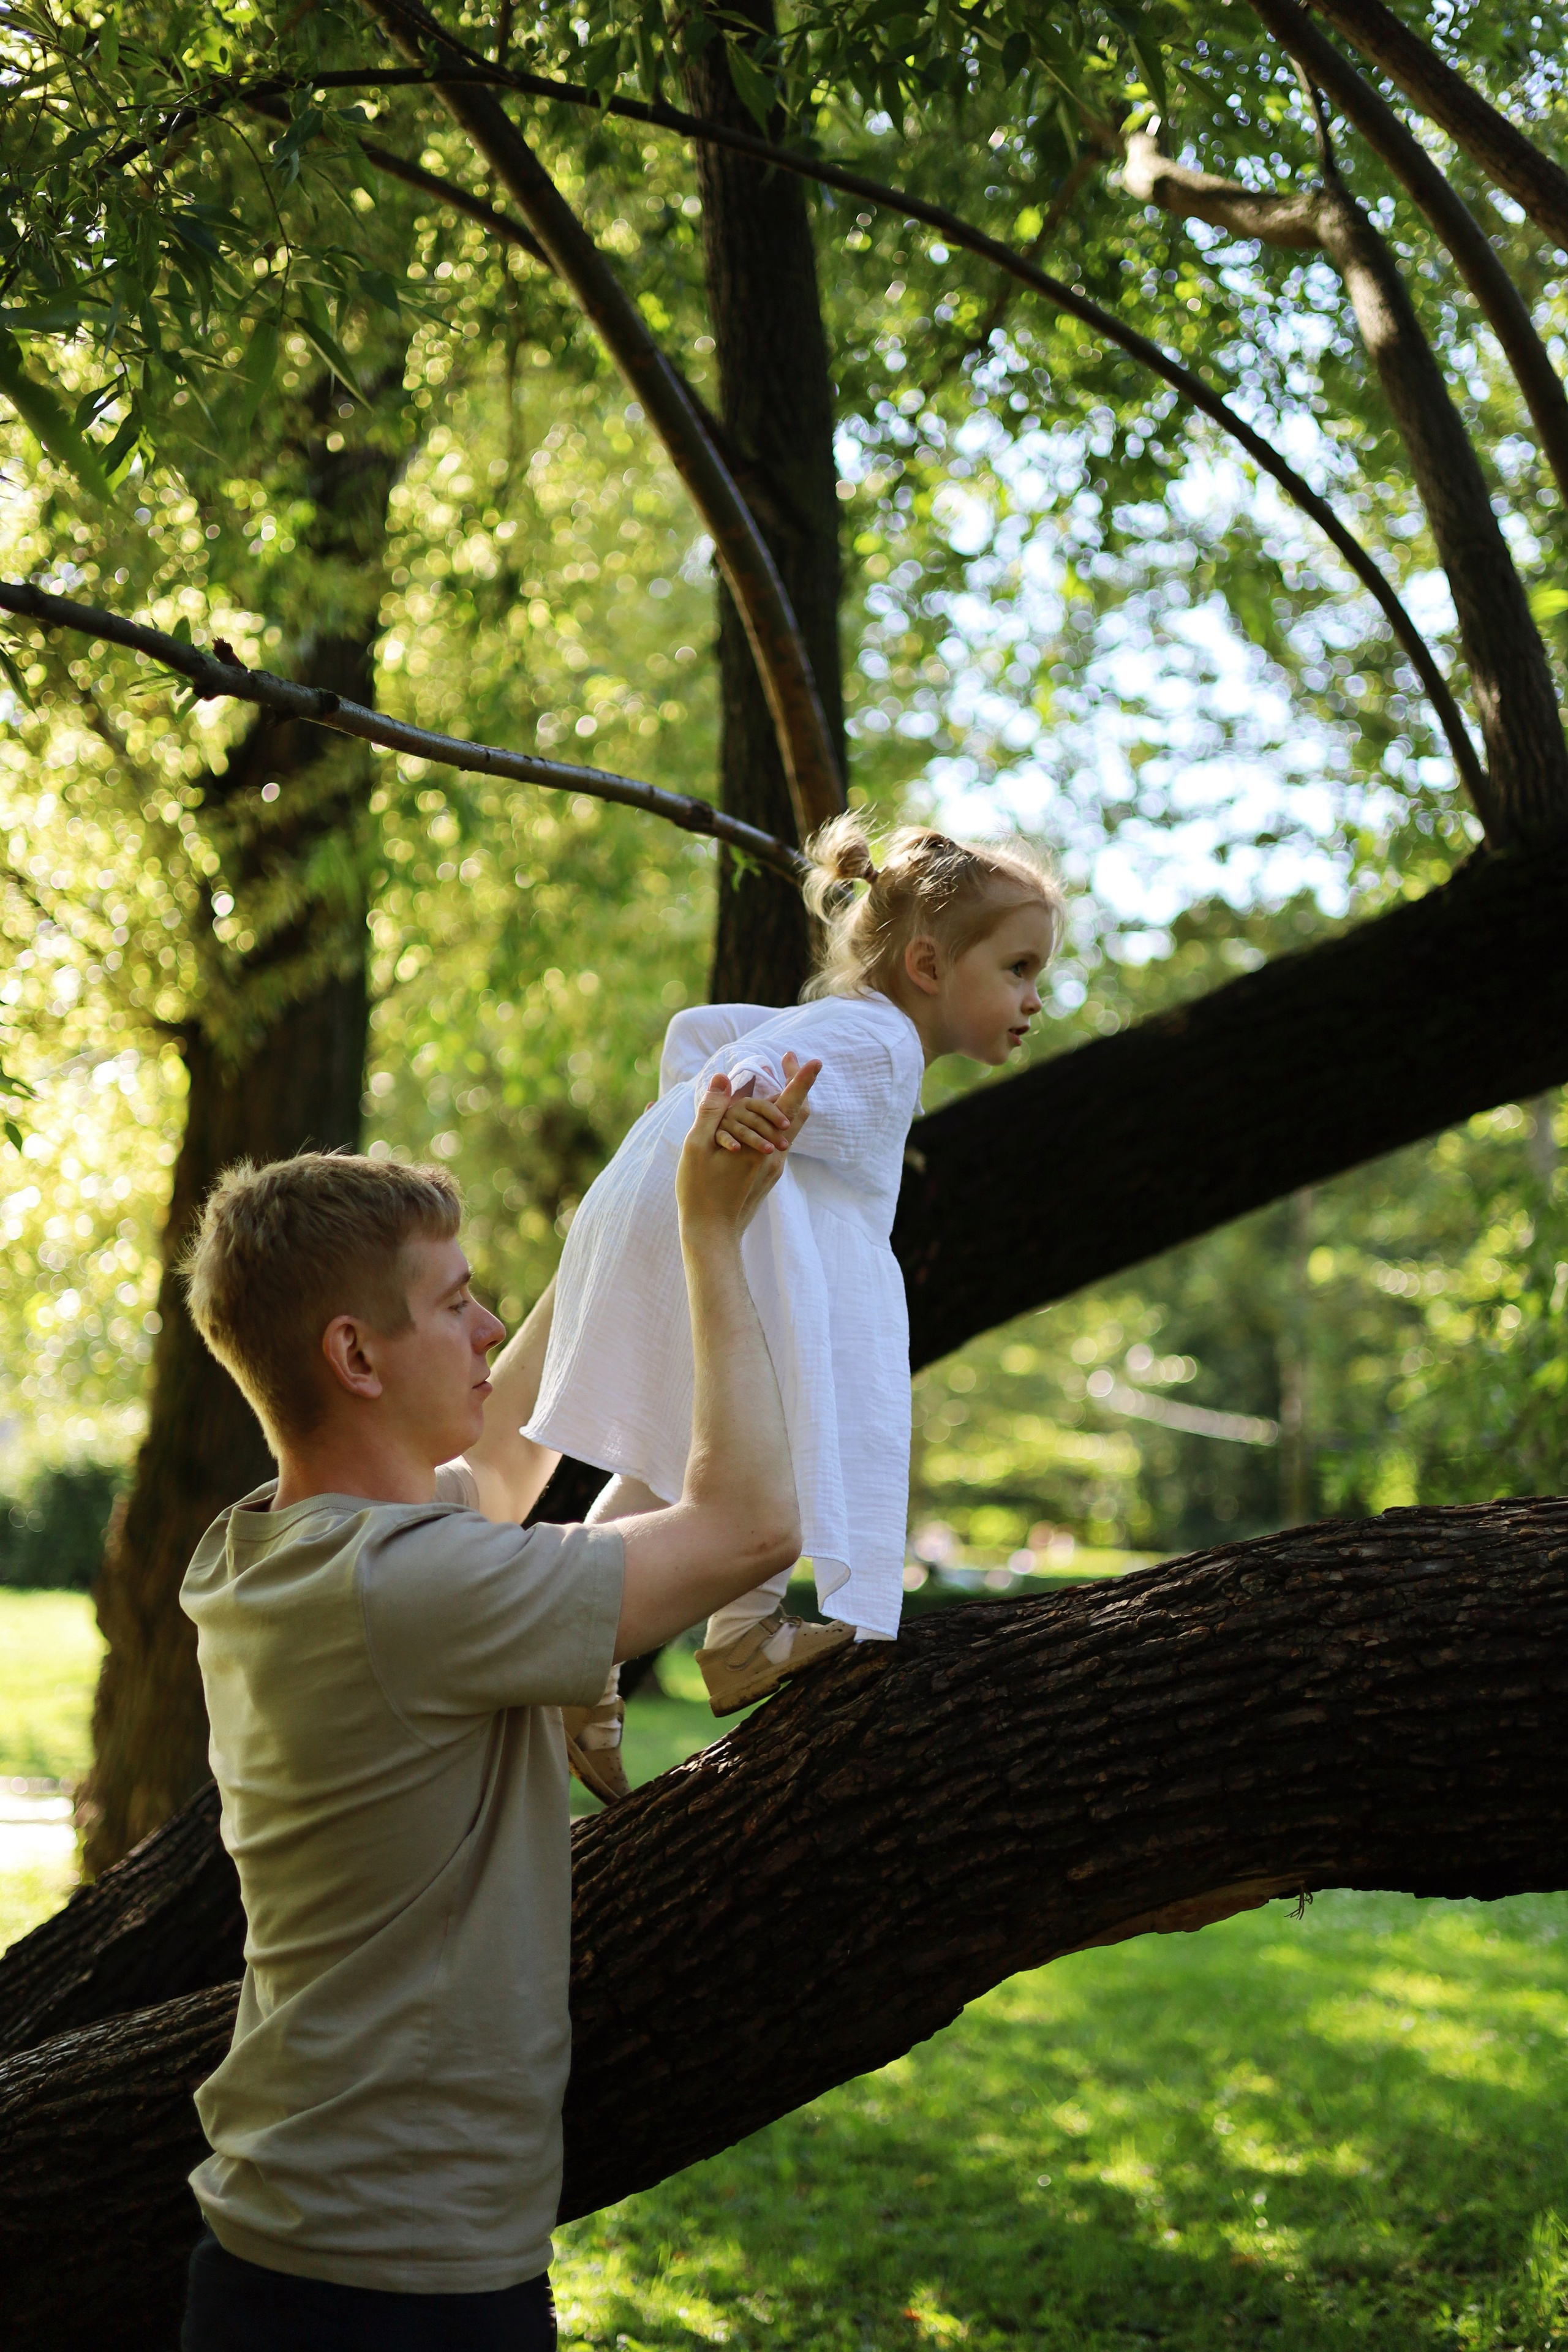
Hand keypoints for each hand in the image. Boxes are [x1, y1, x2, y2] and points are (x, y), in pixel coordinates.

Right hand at [677, 1056, 819, 1234]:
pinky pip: (776, 1139)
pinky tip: (752, 1118)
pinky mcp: (768, 1174)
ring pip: (788, 1127)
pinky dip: (769, 1122)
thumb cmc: (700, 1191)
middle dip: (796, 1084)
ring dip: (779, 1103)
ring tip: (765, 1084)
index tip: (815, 1061)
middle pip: (798, 1112)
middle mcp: (776, 1155)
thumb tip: (723, 1078)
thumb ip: (711, 1111)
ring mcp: (775, 1167)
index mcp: (762, 1145)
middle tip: (785, 1061)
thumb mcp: (697, 1147)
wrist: (712, 1233)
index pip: (790, 1104)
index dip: (802, 1079)